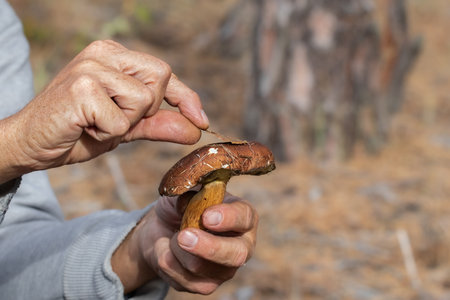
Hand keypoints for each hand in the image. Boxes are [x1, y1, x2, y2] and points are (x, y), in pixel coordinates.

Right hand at [0, 40, 208, 181]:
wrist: (31, 144)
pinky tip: (84, 128)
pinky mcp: (82, 88)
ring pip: (144, 100)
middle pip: (160, 78)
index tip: (201, 120)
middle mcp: (102, 53)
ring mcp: (91, 67)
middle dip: (146, 109)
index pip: (163, 72)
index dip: (186, 97)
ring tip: (95, 123)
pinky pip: (122, 122)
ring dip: (124, 124)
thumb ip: (158, 124)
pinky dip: (108, 134)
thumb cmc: (77, 132)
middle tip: (114, 119)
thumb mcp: (125, 127)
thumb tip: (195, 129)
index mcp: (113, 55)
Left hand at [112, 193, 258, 294]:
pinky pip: (184, 279)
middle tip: (183, 235)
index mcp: (242, 215)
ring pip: (201, 266)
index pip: (244, 217)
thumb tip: (185, 203)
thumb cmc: (180, 207)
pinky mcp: (207, 285)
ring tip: (174, 235)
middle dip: (208, 246)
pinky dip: (169, 261)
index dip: (228, 218)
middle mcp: (242, 244)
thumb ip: (186, 193)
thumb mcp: (181, 193)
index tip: (207, 217)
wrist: (162, 230)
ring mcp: (226, 268)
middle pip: (236, 254)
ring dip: (177, 248)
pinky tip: (171, 250)